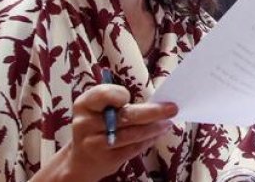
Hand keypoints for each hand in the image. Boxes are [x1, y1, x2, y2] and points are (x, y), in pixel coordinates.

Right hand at [35, 84, 177, 181]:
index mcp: (84, 104)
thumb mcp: (98, 108)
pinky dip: (148, 140)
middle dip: (153, 112)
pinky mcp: (107, 159)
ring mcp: (95, 144)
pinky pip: (133, 148)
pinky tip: (157, 134)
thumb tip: (155, 99)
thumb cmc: (97, 125)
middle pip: (125, 116)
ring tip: (167, 122)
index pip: (104, 95)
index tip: (129, 97)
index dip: (120, 95)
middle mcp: (86, 124)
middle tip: (172, 108)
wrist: (82, 159)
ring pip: (133, 134)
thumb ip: (117, 102)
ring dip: (155, 128)